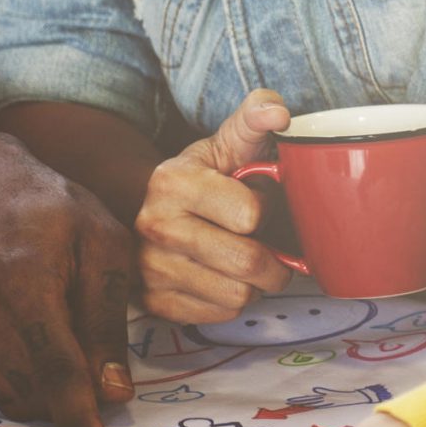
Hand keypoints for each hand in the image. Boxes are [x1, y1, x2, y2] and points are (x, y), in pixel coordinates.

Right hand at [0, 127, 133, 426]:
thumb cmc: (48, 209)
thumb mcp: (102, 245)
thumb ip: (107, 321)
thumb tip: (115, 391)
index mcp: (27, 286)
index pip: (60, 375)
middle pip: (39, 392)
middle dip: (77, 396)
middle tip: (94, 360)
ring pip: (13, 396)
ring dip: (47, 388)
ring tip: (56, 333)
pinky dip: (16, 376)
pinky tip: (22, 333)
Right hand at [136, 89, 293, 324]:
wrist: (146, 211)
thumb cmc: (201, 180)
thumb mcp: (224, 144)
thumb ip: (253, 120)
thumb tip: (279, 111)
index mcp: (173, 182)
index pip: (251, 215)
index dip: (265, 211)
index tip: (255, 205)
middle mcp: (155, 228)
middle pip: (248, 263)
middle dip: (273, 260)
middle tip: (268, 248)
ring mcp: (152, 270)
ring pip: (238, 296)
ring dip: (254, 283)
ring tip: (242, 261)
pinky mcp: (157, 304)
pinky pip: (221, 315)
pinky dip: (231, 301)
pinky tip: (221, 278)